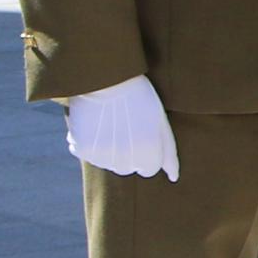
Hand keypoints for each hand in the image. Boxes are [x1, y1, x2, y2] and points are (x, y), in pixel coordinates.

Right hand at [63, 75, 179, 179]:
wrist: (107, 79)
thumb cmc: (140, 97)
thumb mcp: (160, 122)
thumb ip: (168, 152)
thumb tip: (174, 178)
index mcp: (149, 154)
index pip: (149, 169)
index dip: (148, 150)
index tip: (143, 131)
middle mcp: (126, 160)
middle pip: (127, 168)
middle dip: (129, 153)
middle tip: (126, 125)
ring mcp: (104, 157)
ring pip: (107, 163)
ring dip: (109, 149)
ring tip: (111, 122)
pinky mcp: (84, 149)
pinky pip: (87, 154)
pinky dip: (89, 143)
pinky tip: (94, 122)